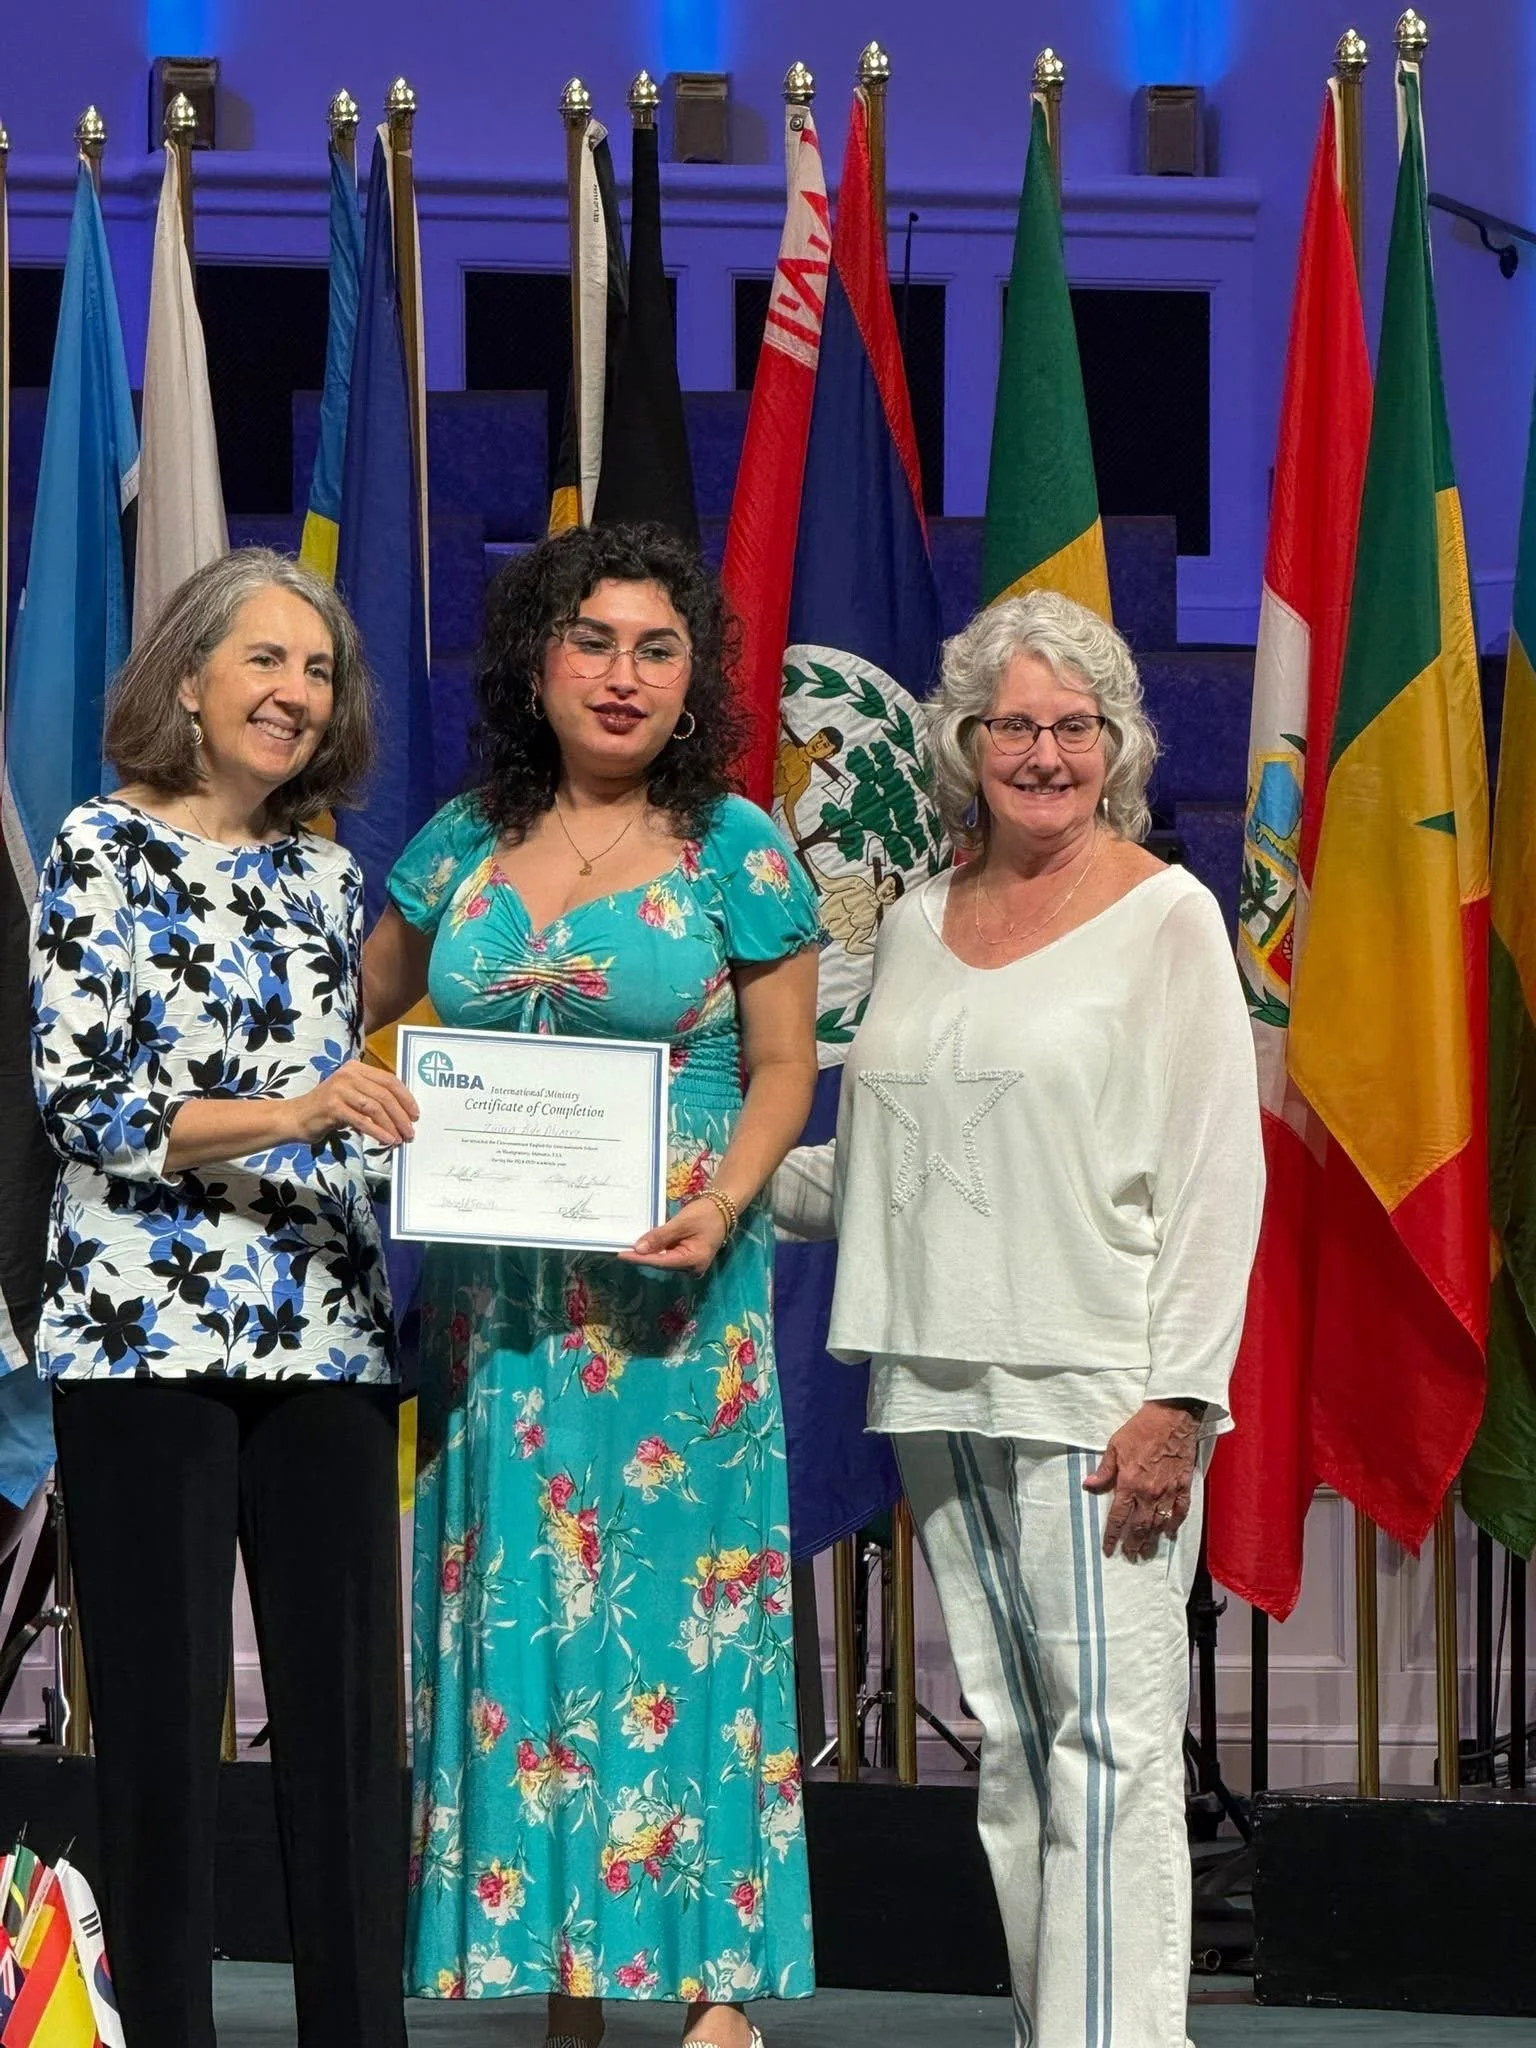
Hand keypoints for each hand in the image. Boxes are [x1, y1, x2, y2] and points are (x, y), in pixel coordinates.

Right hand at [290, 1060, 418, 1149]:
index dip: (405, 1098)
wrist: (296, 1117)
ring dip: (392, 1125)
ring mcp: (339, 1089)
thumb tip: (404, 1112)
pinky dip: (377, 1132)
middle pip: (384, 1094)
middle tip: (410, 1132)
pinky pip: (362, 1120)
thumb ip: (373, 1097)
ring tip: (400, 1139)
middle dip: (401, 1115)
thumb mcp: (353, 1097)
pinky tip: (387, 1141)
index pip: (389, 1080)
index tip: (415, 1114)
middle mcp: (348, 1074)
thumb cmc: (329, 1109)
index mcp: (356, 1068)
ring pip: (375, 1107)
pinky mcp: (333, 1106)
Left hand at [620, 1197, 729, 1275]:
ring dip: (649, 1252)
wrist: (724, 1207)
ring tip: (629, 1245)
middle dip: (642, 1255)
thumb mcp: (682, 1223)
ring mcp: (690, 1264)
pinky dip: (657, 1248)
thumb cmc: (706, 1213)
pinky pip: (668, 1254)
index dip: (639, 1258)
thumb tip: (638, 1248)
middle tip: (621, 1247)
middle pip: (661, 1262)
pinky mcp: (687, 1258)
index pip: (660, 1262)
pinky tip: (645, 1243)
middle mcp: (692, 1268)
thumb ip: (660, 1237)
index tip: (621, 1255)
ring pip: (663, 1259)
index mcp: (693, 1261)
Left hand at [1082, 1400, 1200, 1560]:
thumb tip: (1088, 1485)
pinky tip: (1170, 1533)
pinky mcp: (1183, 1485)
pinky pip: (1180, 1511)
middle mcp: (1149, 1492)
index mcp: (1129, 1483)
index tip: (1109, 1550)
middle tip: (1130, 1555)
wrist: (1171, 1418)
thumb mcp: (1115, 1446)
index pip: (1118, 1517)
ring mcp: (1168, 1491)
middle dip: (1134, 1544)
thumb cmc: (1141, 1429)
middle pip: (1140, 1526)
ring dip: (1152, 1539)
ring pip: (1159, 1523)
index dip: (1112, 1536)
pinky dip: (1175, 1524)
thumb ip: (1104, 1470)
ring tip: (1147, 1551)